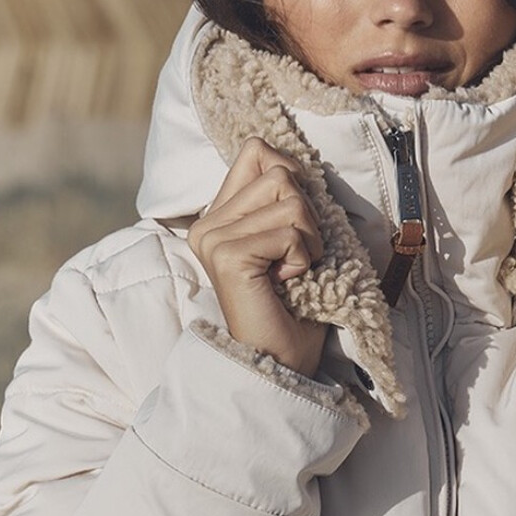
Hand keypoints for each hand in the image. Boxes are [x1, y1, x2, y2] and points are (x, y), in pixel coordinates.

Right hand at [188, 137, 327, 377]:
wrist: (281, 364)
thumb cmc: (293, 311)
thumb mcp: (292, 243)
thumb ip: (284, 200)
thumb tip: (295, 162)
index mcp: (220, 217)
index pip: (257, 151)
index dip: (293, 177)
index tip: (296, 225)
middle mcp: (208, 225)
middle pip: (279, 171)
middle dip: (307, 216)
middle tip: (296, 259)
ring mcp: (212, 239)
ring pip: (289, 198)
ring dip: (308, 239)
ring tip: (293, 273)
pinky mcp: (226, 256)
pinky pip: (289, 232)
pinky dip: (302, 258)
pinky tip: (287, 283)